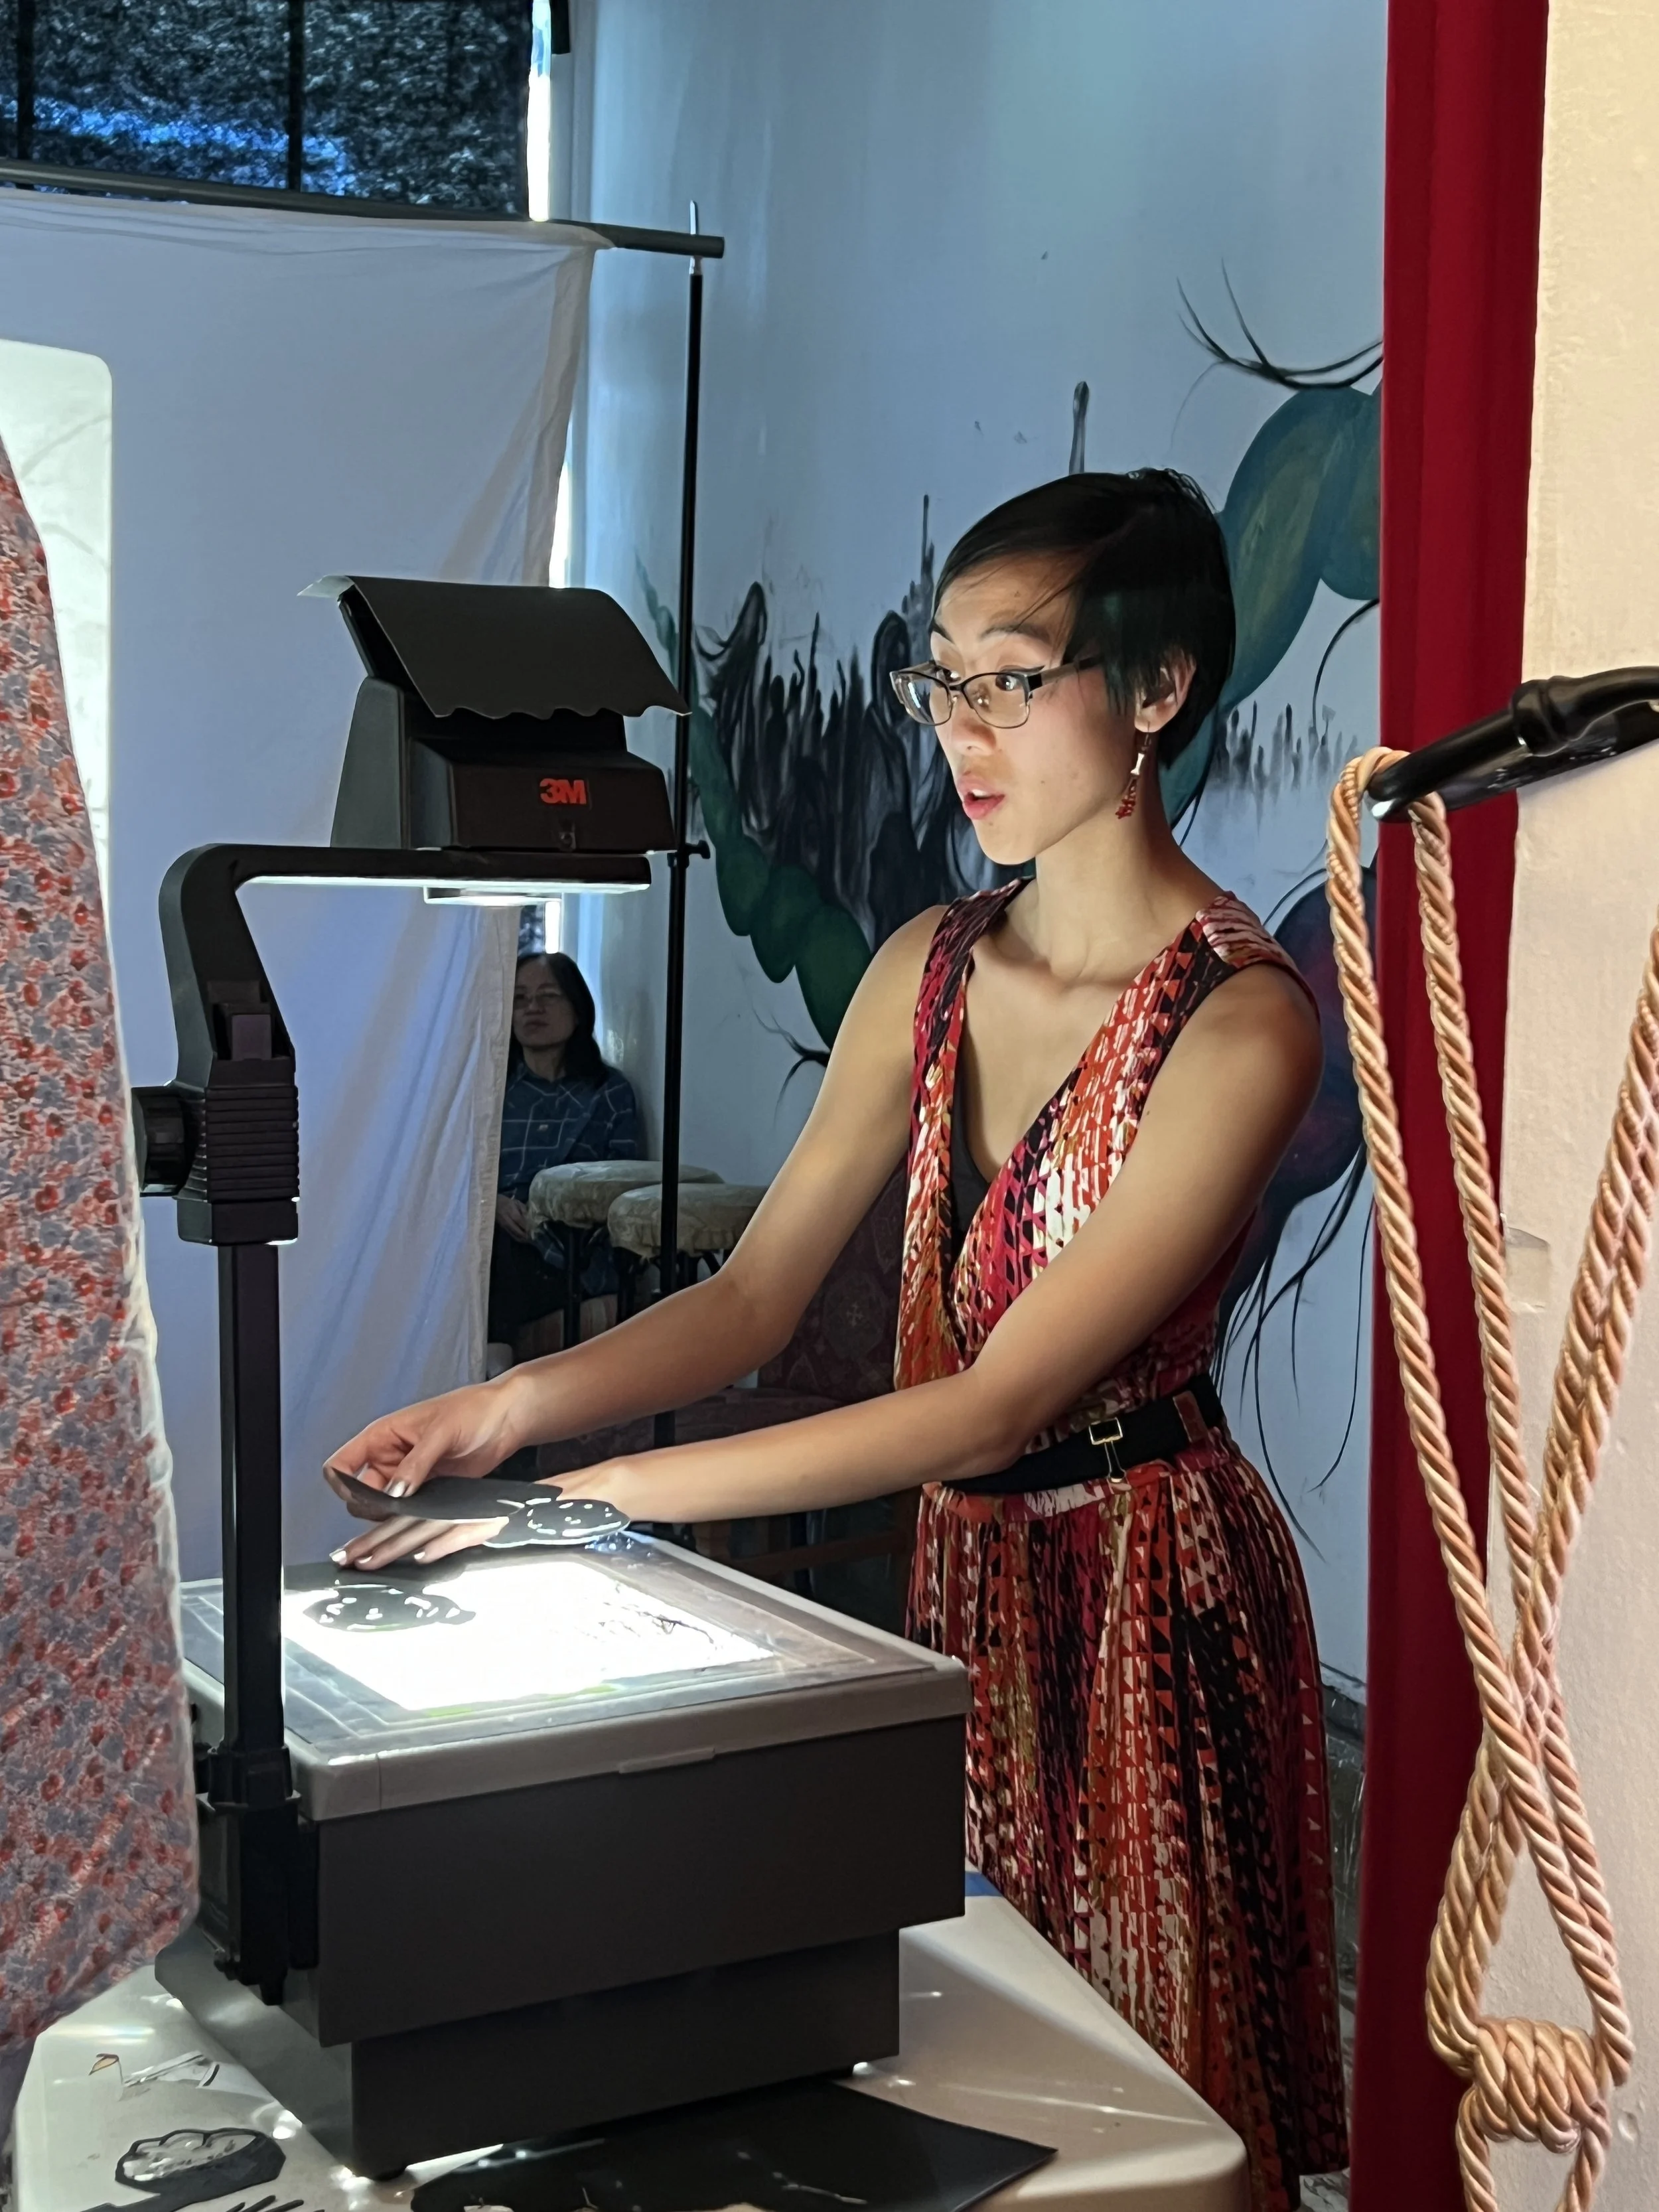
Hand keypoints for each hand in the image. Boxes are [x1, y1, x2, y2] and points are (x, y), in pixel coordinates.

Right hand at [325, 1378, 524, 1571]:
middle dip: (370, 1506)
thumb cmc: (473, 1410)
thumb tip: (394, 1493)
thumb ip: (416, 1463)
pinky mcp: (428, 1493)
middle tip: (394, 1509)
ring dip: (391, 1517)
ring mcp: (408, 1478)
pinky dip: (411, 1520)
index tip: (357, 1497)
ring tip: (410, 1517)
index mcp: (382, 1436)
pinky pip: (409, 1513)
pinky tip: (422, 1523)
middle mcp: (390, 1459)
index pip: (341, 1464)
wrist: (506, 1419)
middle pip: (360, 1494)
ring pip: (383, 1508)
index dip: (341, 1483)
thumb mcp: (441, 1432)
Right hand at [496, 1194, 532, 1241]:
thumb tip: (530, 1220)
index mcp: (511, 1212)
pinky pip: (511, 1235)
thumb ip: (524, 1211)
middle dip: (526, 1234)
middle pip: (517, 1230)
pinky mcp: (503, 1228)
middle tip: (533, 1237)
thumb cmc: (507, 1202)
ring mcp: (504, 1226)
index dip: (527, 1226)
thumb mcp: (517, 1203)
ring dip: (522, 1238)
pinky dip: (518, 1238)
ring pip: (514, 1235)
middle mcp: (507, 1221)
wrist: (494, 1204)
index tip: (534, 1230)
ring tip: (529, 1239)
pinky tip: (523, 1238)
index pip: (520, 1221)